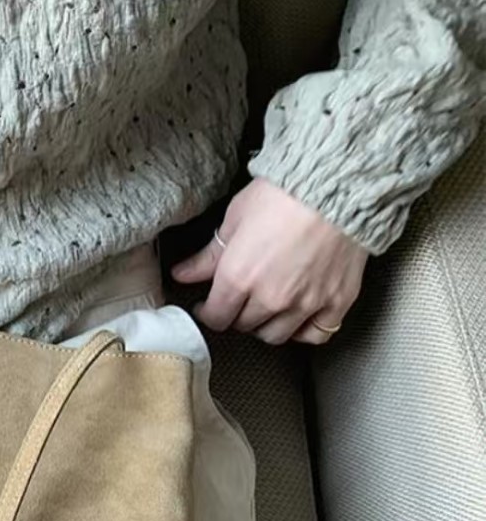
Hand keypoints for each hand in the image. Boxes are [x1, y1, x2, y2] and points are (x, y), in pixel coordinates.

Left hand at [169, 177, 369, 344]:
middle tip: (237, 300)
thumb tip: (182, 274)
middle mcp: (270, 298)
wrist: (337, 185)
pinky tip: (298, 318)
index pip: (216, 317)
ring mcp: (306, 304)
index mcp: (239, 277)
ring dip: (265, 326)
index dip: (208, 313)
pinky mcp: (338, 301)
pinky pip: (317, 333)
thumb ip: (208, 256)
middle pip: (244, 326)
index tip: (207, 306)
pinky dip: (304, 331)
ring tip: (264, 309)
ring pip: (277, 336)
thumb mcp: (235, 219)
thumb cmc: (283, 194)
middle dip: (236, 314)